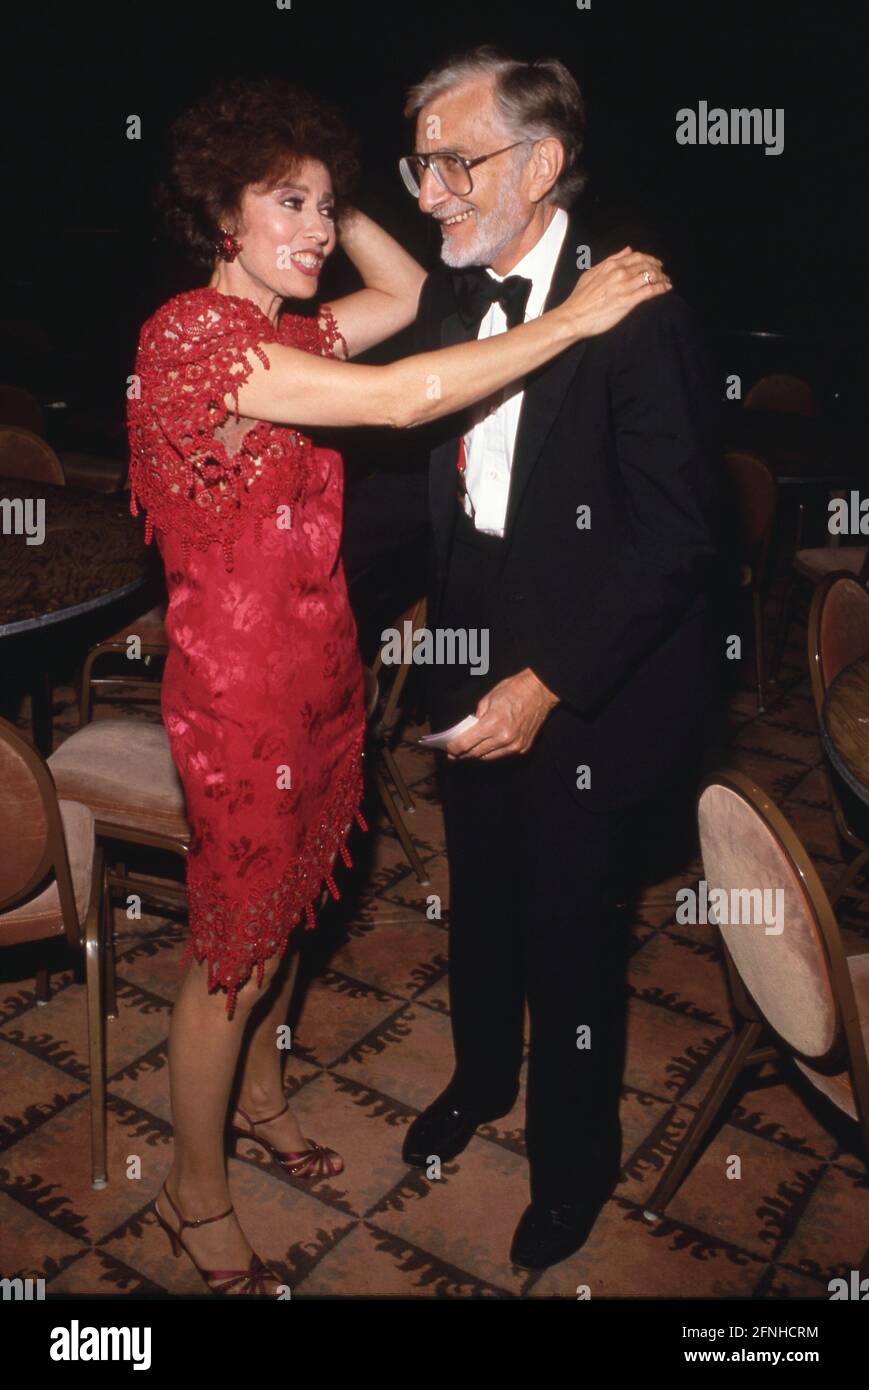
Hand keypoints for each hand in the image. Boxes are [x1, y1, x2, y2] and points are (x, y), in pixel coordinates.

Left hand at [445, 668, 559, 760]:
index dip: (454, 749)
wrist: (541, 691)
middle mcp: (504, 738)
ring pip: (489, 758)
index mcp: (493, 724)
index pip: (467, 744)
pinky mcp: (523, 748)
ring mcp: (514, 745)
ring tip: (467, 753)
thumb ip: (477, 718)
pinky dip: (492, 753)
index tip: (448, 750)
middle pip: (476, 754)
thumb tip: (469, 731)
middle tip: (453, 755)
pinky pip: (502, 755)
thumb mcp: (488, 699)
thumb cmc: (514, 690)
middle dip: (463, 755)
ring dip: (477, 756)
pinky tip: (485, 749)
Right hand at [561, 246, 671, 340]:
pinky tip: (666, 288)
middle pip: (646, 265)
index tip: (656, 263)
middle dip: (658, 269)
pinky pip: (650, 291)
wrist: (574, 317)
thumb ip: (611, 260)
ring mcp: (625, 287)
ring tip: (667, 282)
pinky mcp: (629, 301)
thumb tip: (627, 250)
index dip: (649, 259)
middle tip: (664, 273)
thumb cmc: (580, 298)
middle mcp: (620, 273)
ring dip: (662, 278)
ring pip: (650, 276)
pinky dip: (661, 288)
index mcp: (611, 265)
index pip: (636, 257)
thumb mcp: (592, 273)